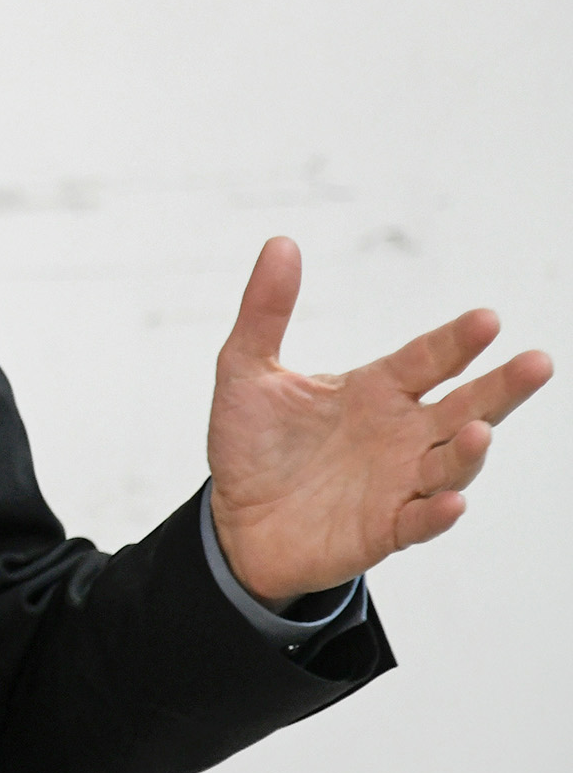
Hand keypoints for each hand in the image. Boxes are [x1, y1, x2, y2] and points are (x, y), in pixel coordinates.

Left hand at [207, 238, 552, 606]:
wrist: (234, 522)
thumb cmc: (251, 445)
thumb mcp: (246, 371)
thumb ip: (265, 311)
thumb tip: (280, 241)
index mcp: (376, 391)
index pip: (428, 359)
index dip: (457, 341)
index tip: (488, 318)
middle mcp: (400, 435)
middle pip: (465, 406)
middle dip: (502, 387)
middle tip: (537, 362)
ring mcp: (398, 483)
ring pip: (452, 464)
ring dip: (469, 450)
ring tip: (481, 429)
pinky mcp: (383, 530)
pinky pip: (419, 522)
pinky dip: (437, 513)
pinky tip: (450, 502)